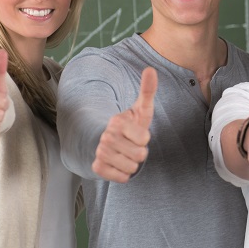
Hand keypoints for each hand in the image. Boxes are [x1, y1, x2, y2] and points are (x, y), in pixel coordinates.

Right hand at [92, 67, 157, 182]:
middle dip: (141, 153)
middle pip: (140, 155)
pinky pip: (121, 178)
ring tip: (127, 154)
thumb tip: (151, 69)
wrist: (114, 143)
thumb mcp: (142, 109)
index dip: (145, 139)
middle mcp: (106, 136)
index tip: (138, 134)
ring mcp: (100, 152)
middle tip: (133, 146)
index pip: (144, 139)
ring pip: (132, 167)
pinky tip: (119, 164)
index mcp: (117, 122)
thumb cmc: (132, 125)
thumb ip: (148, 90)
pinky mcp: (97, 167)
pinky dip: (124, 174)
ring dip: (133, 164)